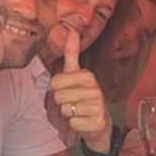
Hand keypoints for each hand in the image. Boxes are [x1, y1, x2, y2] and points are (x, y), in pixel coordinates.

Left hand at [49, 28, 112, 151]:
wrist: (100, 123)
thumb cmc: (84, 97)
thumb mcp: (77, 74)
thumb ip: (72, 53)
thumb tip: (72, 31)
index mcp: (88, 76)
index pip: (55, 82)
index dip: (57, 89)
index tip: (68, 90)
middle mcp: (95, 90)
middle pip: (58, 97)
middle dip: (62, 102)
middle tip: (74, 103)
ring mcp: (98, 107)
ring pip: (65, 110)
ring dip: (69, 114)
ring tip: (79, 112)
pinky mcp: (98, 123)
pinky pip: (73, 123)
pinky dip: (75, 125)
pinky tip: (84, 121)